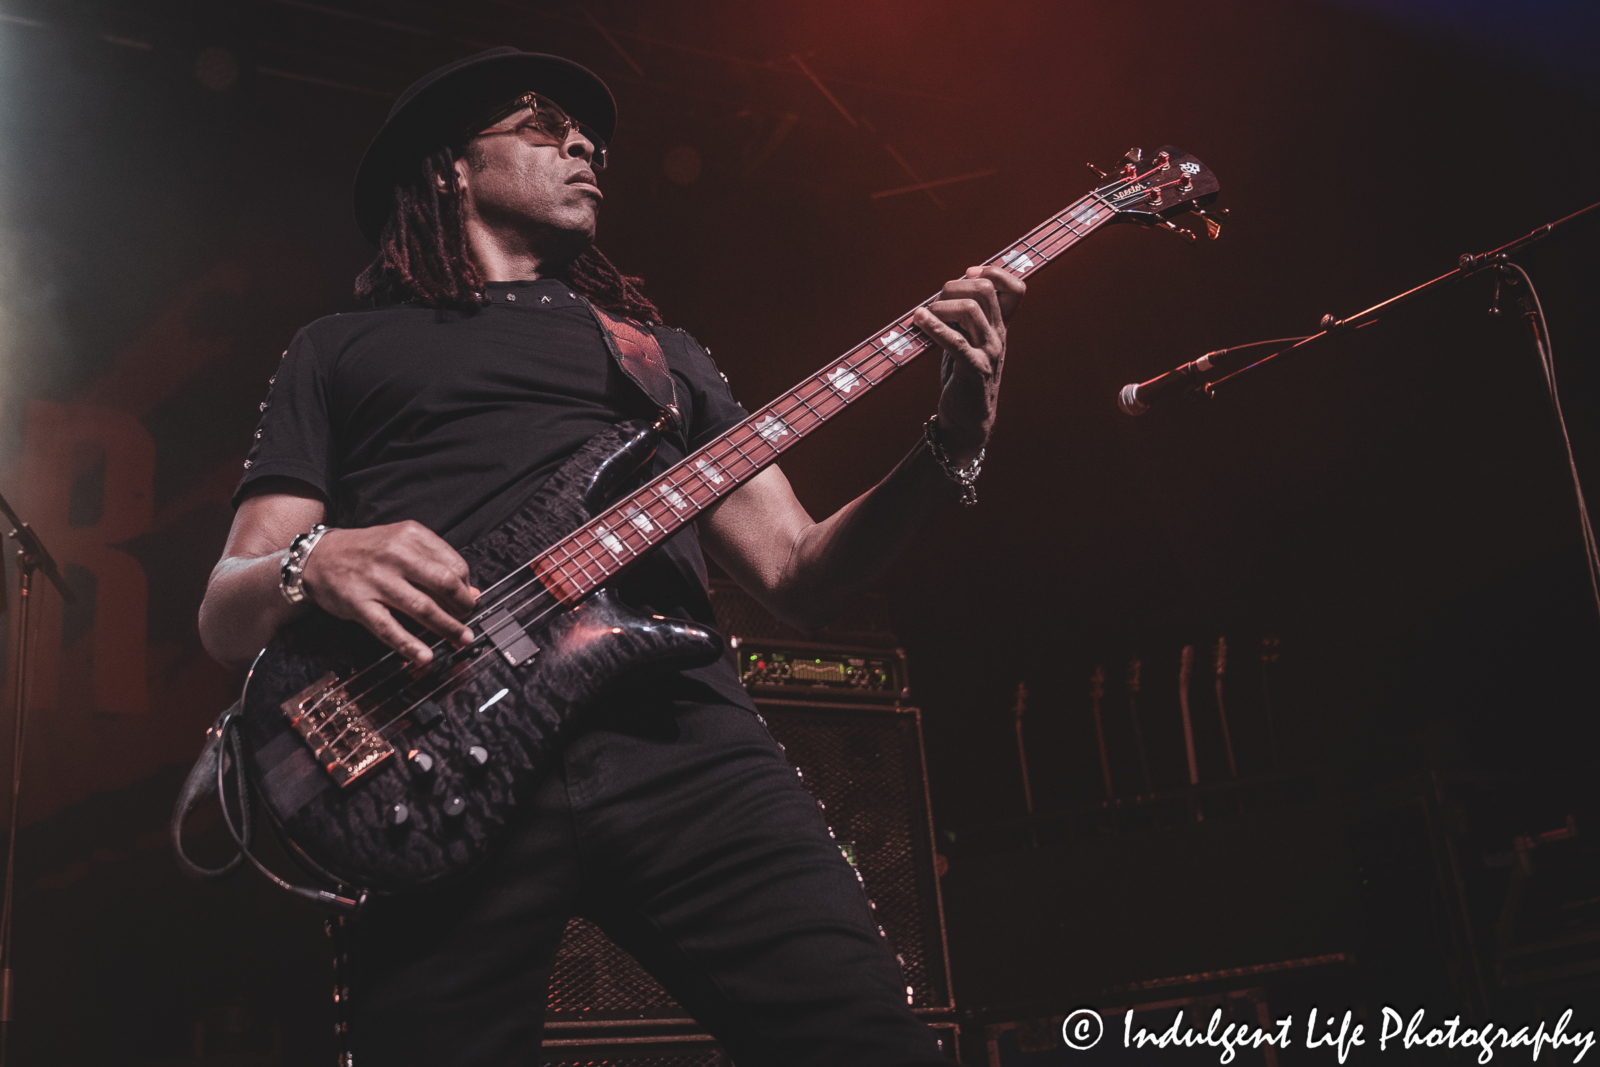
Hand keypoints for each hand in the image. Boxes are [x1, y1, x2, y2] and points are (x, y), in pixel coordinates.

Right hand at [302, 520, 479, 664]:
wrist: (317, 557)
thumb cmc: (367, 552)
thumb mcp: (402, 544)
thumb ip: (436, 564)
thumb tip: (473, 593)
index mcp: (411, 536)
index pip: (454, 565)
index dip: (466, 587)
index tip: (468, 600)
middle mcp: (395, 555)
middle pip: (444, 584)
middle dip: (462, 607)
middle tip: (467, 620)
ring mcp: (377, 580)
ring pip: (422, 608)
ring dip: (447, 628)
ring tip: (461, 639)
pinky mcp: (359, 603)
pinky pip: (389, 628)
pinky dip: (410, 645)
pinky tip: (425, 657)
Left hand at [910, 265, 1025, 463]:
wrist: (968, 420)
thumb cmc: (963, 377)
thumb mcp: (968, 342)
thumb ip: (963, 318)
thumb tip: (946, 290)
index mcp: (1001, 326)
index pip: (1016, 287)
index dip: (993, 272)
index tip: (967, 274)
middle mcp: (999, 336)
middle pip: (985, 290)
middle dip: (954, 286)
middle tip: (937, 302)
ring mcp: (989, 353)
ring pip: (970, 310)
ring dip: (940, 306)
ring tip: (924, 316)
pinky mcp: (973, 370)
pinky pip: (955, 341)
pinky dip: (933, 326)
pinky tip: (918, 320)